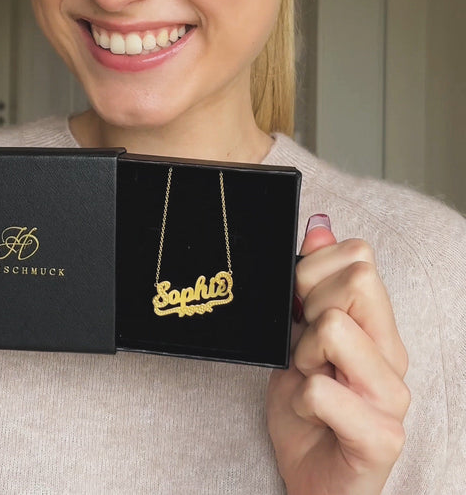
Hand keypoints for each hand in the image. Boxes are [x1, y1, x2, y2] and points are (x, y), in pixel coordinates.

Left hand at [266, 214, 409, 494]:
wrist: (313, 479)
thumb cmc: (308, 406)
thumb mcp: (300, 333)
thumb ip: (313, 281)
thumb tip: (319, 224)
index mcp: (378, 325)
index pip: (359, 257)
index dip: (312, 272)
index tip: (299, 307)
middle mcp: (393, 355)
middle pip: (355, 279)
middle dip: (307, 308)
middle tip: (303, 348)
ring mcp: (392, 397)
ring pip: (334, 327)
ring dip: (302, 355)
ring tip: (307, 380)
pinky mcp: (381, 438)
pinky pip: (320, 390)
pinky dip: (298, 398)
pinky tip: (310, 413)